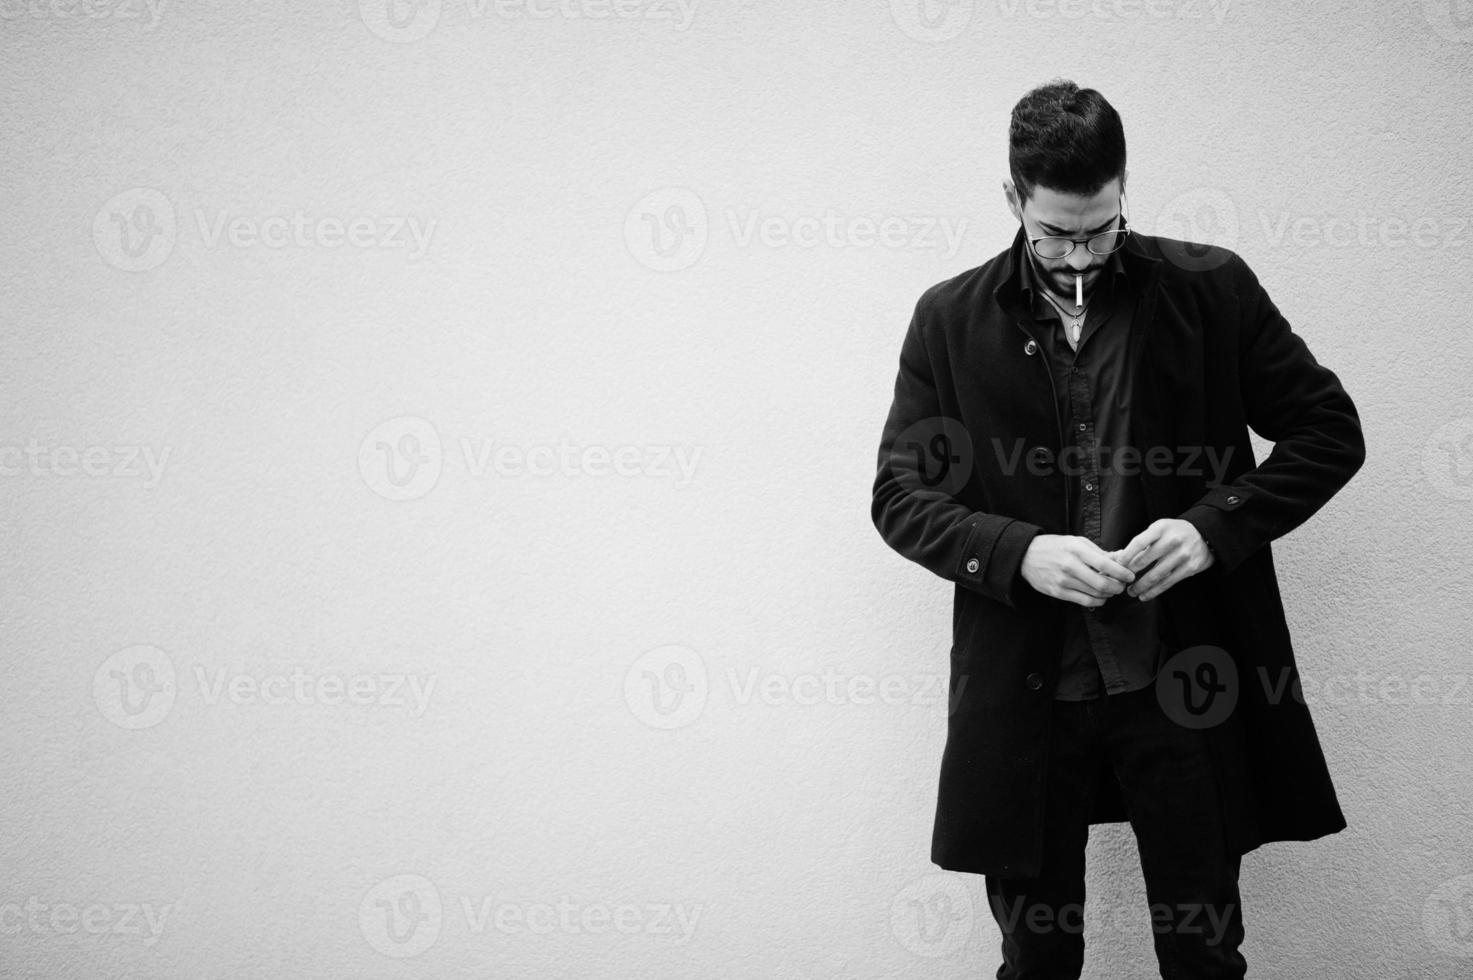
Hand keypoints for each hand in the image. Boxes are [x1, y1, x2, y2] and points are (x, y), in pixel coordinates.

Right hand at [1020, 534, 1135, 607]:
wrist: (1026, 555)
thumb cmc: (1055, 546)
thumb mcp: (1076, 542)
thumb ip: (1098, 552)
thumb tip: (1121, 559)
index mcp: (1076, 550)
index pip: (1106, 564)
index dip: (1122, 572)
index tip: (1130, 575)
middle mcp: (1070, 566)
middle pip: (1103, 584)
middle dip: (1118, 587)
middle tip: (1122, 585)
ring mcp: (1063, 581)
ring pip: (1095, 595)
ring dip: (1108, 595)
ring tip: (1111, 590)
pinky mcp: (1058, 592)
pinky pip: (1084, 601)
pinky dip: (1097, 601)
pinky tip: (1099, 596)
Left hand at [1111, 519, 1214, 601]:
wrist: (1205, 534)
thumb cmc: (1174, 532)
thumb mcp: (1160, 529)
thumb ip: (1143, 541)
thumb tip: (1119, 558)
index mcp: (1161, 528)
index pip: (1139, 542)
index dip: (1126, 555)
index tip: (1118, 565)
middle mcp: (1172, 540)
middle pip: (1145, 560)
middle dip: (1130, 573)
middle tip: (1120, 581)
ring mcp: (1182, 555)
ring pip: (1156, 575)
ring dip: (1141, 586)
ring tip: (1131, 592)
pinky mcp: (1190, 567)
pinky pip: (1168, 582)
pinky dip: (1154, 591)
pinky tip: (1145, 595)